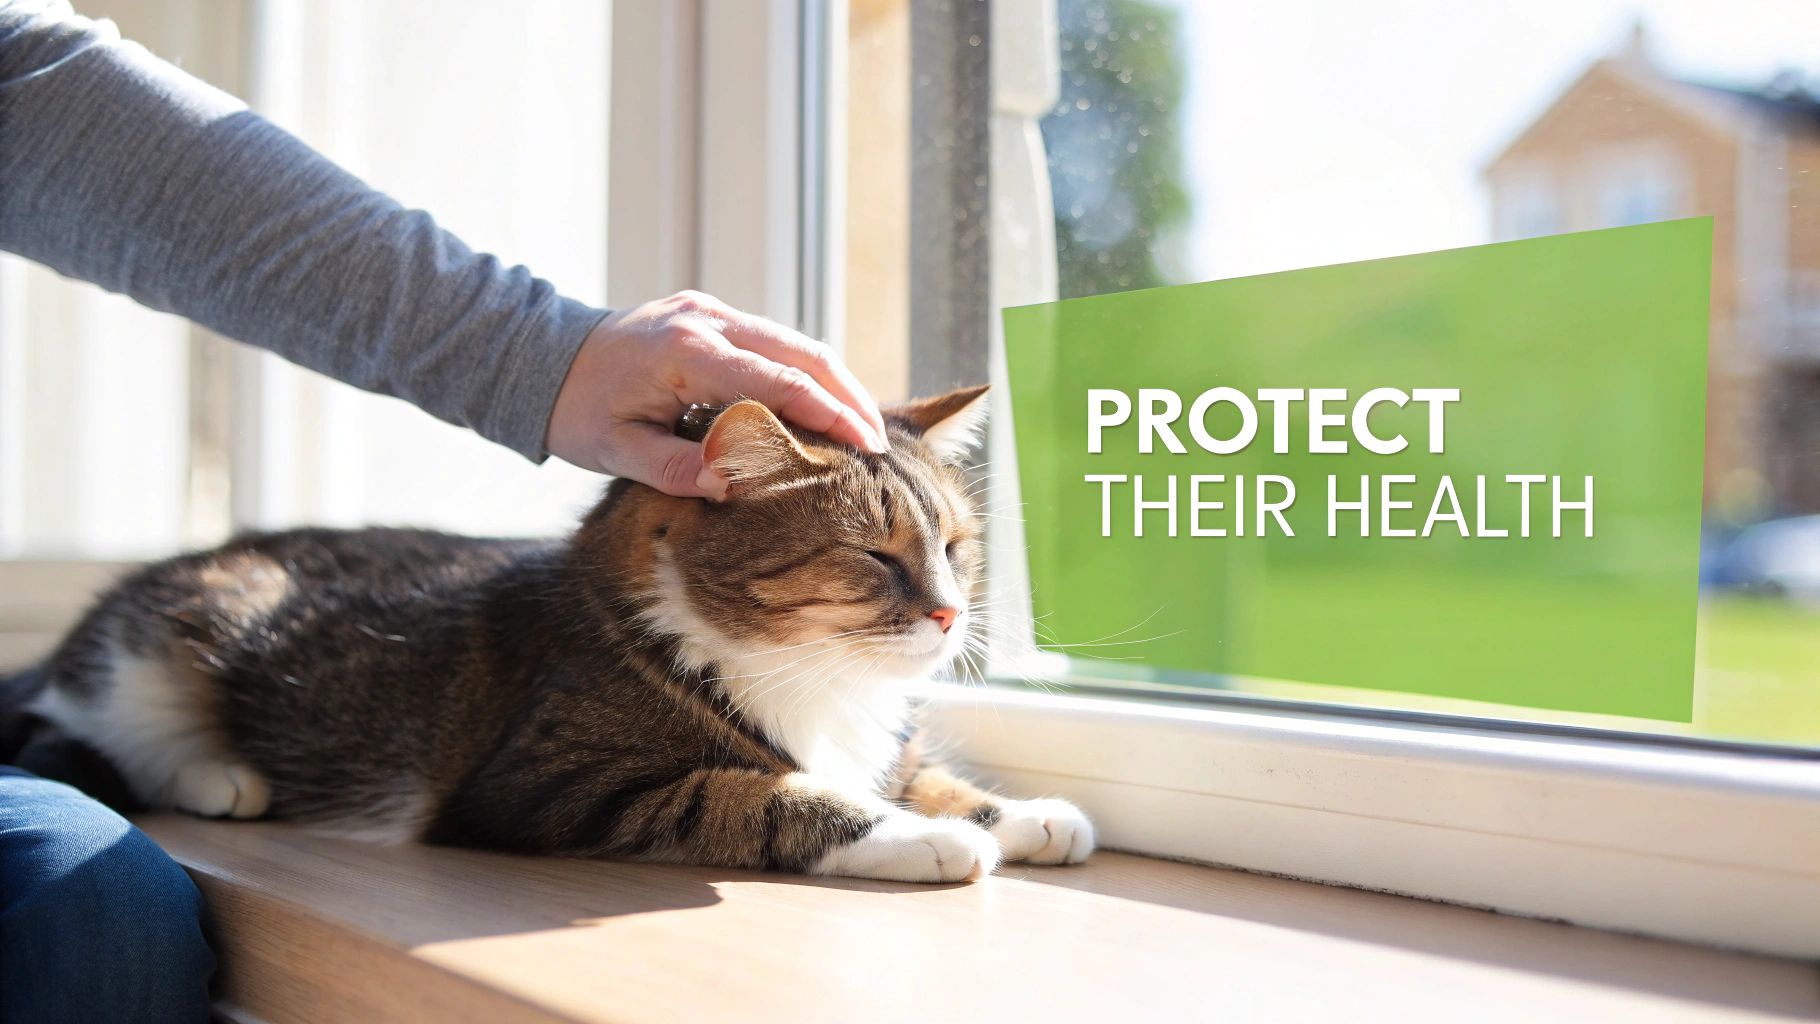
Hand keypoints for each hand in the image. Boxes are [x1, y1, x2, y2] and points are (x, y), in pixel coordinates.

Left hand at [545, 291, 888, 497]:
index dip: (831, 415)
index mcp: (687, 352)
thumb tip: (734, 483)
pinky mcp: (710, 314)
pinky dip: (804, 373)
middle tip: (880, 442)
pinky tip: (820, 406)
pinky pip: (773, 342)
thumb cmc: (576, 409)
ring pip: (794, 342)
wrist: (540, 355)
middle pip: (804, 353)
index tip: (867, 448)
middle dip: (849, 396)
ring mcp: (711, 311)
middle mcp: (707, 320)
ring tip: (861, 428)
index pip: (780, 383)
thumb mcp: (615, 450)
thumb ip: (675, 467)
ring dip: (832, 382)